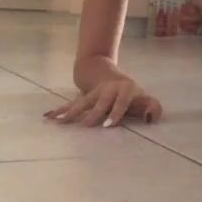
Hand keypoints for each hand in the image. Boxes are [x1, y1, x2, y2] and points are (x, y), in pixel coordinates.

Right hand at [44, 79, 162, 127]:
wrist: (109, 75)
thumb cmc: (131, 95)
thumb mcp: (144, 99)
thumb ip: (153, 108)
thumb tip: (149, 118)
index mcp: (124, 90)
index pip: (122, 101)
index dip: (116, 112)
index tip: (108, 125)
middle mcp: (107, 90)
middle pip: (100, 101)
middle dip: (93, 113)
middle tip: (87, 125)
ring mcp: (93, 93)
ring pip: (82, 102)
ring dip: (71, 111)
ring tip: (60, 122)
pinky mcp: (82, 97)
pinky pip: (71, 104)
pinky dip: (60, 110)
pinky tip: (48, 116)